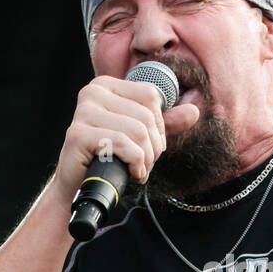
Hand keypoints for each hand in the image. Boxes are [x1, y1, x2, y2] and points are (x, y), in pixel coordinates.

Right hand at [55, 76, 199, 197]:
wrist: (79, 186)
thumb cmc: (109, 159)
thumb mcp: (140, 137)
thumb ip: (166, 123)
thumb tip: (194, 111)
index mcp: (106, 86)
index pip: (150, 96)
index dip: (159, 126)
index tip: (148, 145)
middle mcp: (92, 92)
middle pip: (146, 116)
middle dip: (153, 147)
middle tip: (143, 163)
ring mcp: (83, 112)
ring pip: (138, 132)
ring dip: (145, 159)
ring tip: (136, 169)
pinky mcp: (78, 134)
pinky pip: (123, 145)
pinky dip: (134, 164)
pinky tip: (130, 173)